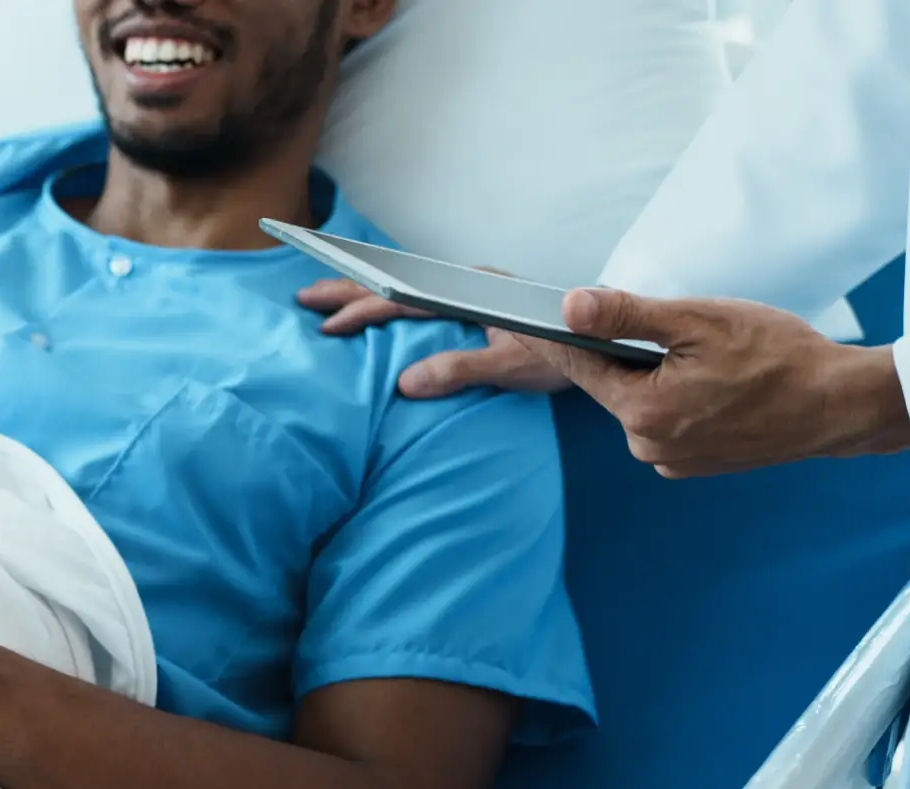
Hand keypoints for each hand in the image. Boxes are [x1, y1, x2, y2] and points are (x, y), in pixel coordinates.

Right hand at [297, 275, 571, 398]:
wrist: (604, 336)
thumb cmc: (564, 351)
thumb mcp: (511, 367)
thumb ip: (459, 370)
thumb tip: (405, 383)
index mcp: (468, 291)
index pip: (402, 300)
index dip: (360, 308)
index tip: (326, 319)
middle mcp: (466, 284)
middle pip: (396, 286)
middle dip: (348, 291)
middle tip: (304, 299)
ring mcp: (471, 292)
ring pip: (407, 289)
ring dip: (366, 295)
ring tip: (328, 301)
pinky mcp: (477, 305)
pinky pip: (422, 298)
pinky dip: (391, 303)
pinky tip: (377, 312)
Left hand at [516, 289, 909, 477]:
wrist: (839, 404)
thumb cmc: (779, 357)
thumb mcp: (698, 321)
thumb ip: (627, 316)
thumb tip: (569, 306)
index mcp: (641, 410)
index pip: (578, 364)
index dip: (552, 334)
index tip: (520, 317)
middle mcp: (646, 444)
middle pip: (611, 382)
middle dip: (627, 352)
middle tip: (675, 330)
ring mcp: (669, 459)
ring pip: (640, 401)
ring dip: (657, 375)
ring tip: (710, 359)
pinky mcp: (690, 464)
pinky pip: (665, 421)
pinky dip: (679, 398)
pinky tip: (717, 384)